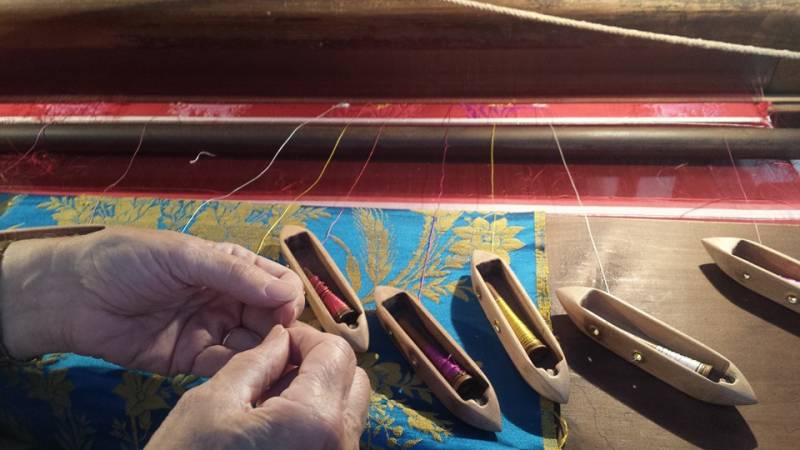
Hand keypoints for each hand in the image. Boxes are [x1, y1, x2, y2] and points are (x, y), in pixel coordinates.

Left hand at [0, 227, 304, 375]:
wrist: (70, 296)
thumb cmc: (126, 261)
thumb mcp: (183, 256)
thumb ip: (234, 274)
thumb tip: (287, 292)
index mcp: (227, 266)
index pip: (274, 281)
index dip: (286, 296)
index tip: (286, 311)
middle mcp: (224, 298)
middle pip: (269, 315)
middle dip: (280, 329)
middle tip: (284, 343)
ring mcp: (209, 329)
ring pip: (252, 343)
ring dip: (264, 351)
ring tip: (270, 361)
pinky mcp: (189, 359)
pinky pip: (223, 366)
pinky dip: (238, 369)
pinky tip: (243, 371)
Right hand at [147, 324, 369, 449]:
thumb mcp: (212, 404)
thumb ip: (256, 362)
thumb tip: (281, 338)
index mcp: (314, 421)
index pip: (337, 353)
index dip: (307, 338)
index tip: (278, 341)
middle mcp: (338, 447)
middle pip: (353, 381)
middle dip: (320, 363)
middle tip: (275, 366)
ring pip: (347, 411)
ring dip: (318, 393)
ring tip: (269, 400)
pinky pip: (335, 439)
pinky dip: (315, 422)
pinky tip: (274, 427)